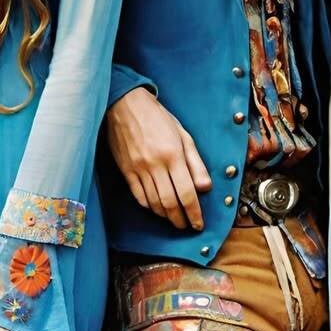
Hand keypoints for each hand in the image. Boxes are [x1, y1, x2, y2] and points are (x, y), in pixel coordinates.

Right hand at [107, 86, 210, 229]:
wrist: (125, 105)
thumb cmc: (157, 117)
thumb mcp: (183, 135)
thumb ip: (196, 163)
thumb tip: (205, 188)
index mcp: (173, 154)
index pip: (187, 193)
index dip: (194, 213)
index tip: (198, 224)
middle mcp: (155, 164)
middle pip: (170, 203)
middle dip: (181, 219)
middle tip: (187, 226)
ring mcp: (138, 169)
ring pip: (153, 203)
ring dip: (166, 216)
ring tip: (174, 220)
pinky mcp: (126, 170)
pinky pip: (138, 196)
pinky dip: (149, 207)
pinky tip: (157, 209)